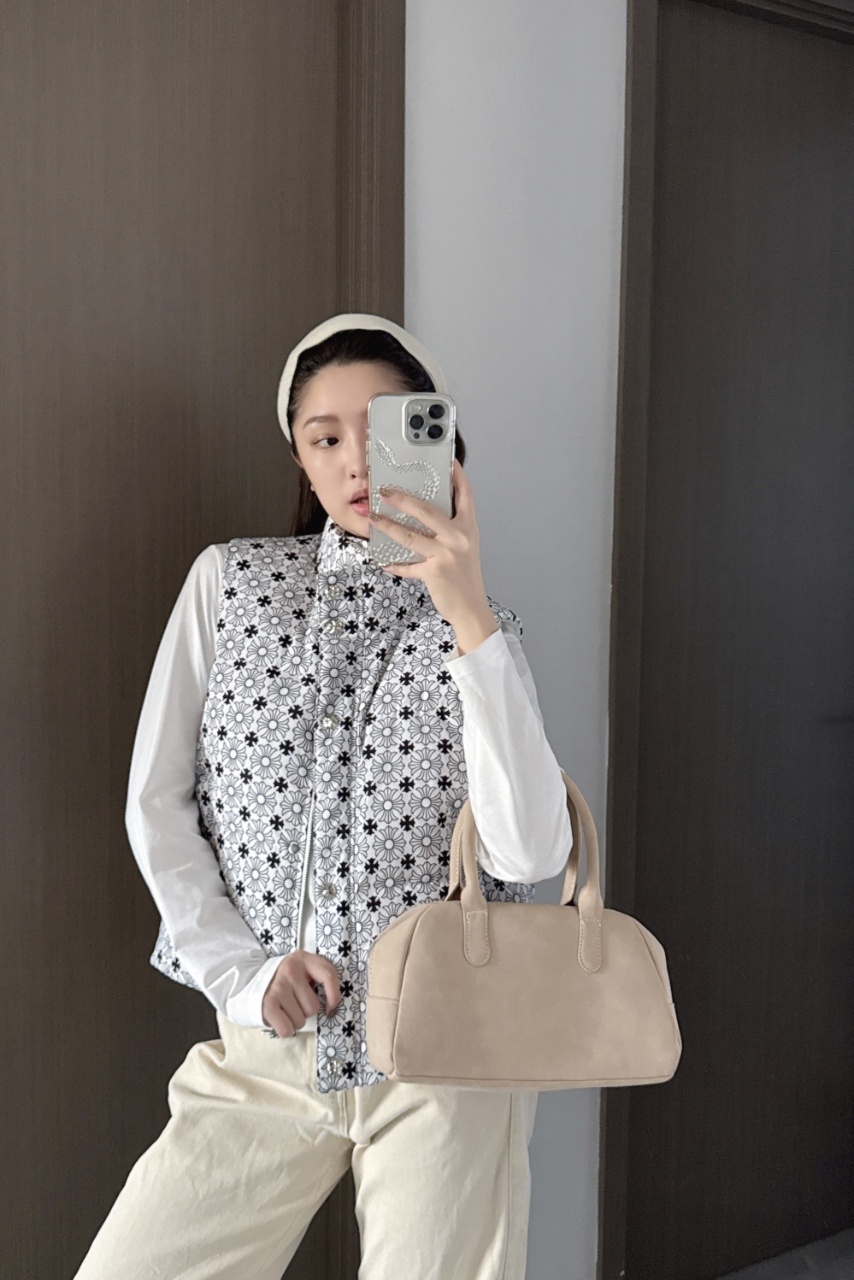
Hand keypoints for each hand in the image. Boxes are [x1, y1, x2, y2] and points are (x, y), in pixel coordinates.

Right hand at [261, 950, 341, 1036]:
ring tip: (287, 1009)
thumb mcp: (306, 970)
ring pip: (300, 1020)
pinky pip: (286, 1029)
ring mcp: (278, 987)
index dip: (334, 996)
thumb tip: (331, 1008)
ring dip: (296, 1020)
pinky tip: (281, 1018)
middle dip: (307, 1011)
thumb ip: (322, 979)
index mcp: (304, 959)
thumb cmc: (289, 980)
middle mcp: (290, 970)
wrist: (256, 981)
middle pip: (313, 1007)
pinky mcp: (267, 1004)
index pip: (328, 976)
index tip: (330, 1007)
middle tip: (297, 1003)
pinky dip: (286, 1030)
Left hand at [367, 458, 495, 638]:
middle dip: (402, 499)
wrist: (471, 608)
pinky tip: (383, 562)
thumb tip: (423, 512)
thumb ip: (450, 528)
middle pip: (426, 511)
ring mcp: (446, 555)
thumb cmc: (465, 576)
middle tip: (384, 490)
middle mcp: (459, 537)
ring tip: (373, 517)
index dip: (456, 474)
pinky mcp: (434, 572)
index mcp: (468, 527)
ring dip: (388, 526)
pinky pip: (408, 566)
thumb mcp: (464, 546)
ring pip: (410, 536)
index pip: (465, 493)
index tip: (446, 459)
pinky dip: (394, 565)